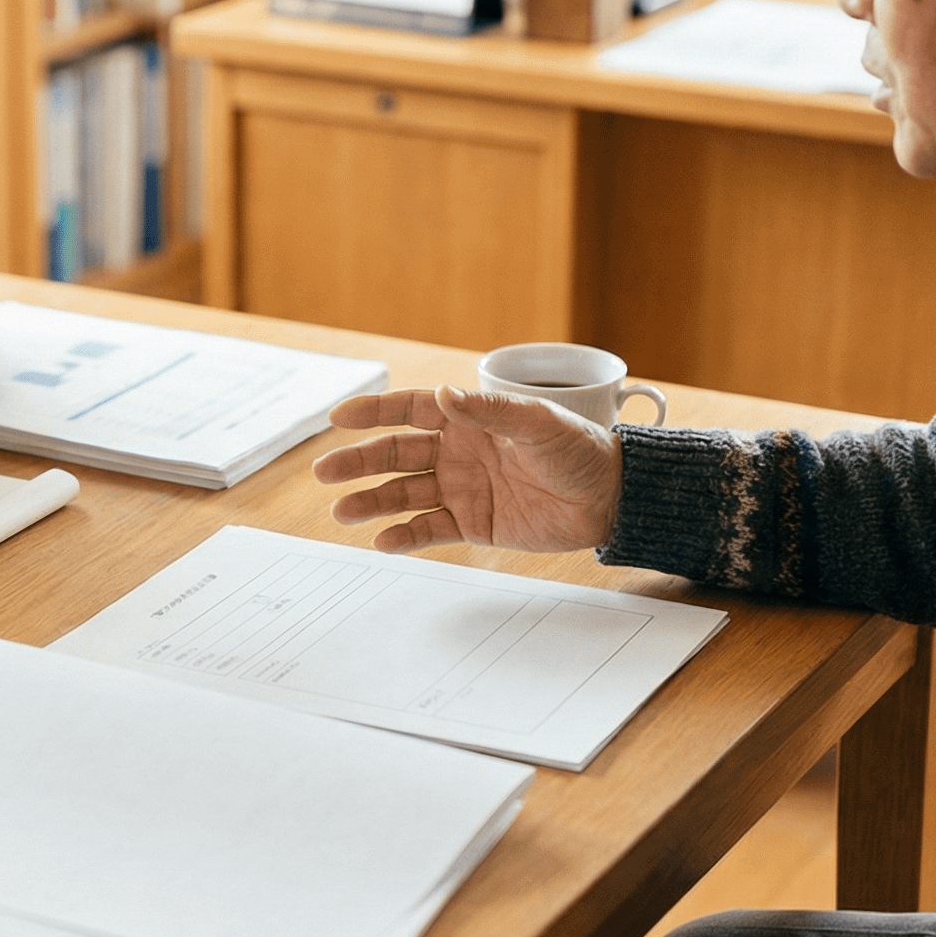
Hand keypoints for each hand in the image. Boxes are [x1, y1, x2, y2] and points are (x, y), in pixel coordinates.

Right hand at [313, 385, 622, 554]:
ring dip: (373, 502)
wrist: (610, 498)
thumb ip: (489, 411)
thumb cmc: (579, 450)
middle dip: (360, 462)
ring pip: (405, 494)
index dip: (375, 413)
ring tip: (342, 512)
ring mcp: (463, 489)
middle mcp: (459, 452)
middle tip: (325, 472)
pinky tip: (383, 540)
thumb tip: (445, 396)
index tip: (339, 418)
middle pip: (397, 454)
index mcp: (469, 420)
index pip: (411, 411)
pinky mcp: (475, 524)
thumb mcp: (537, 423)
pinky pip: (431, 530)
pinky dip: (406, 536)